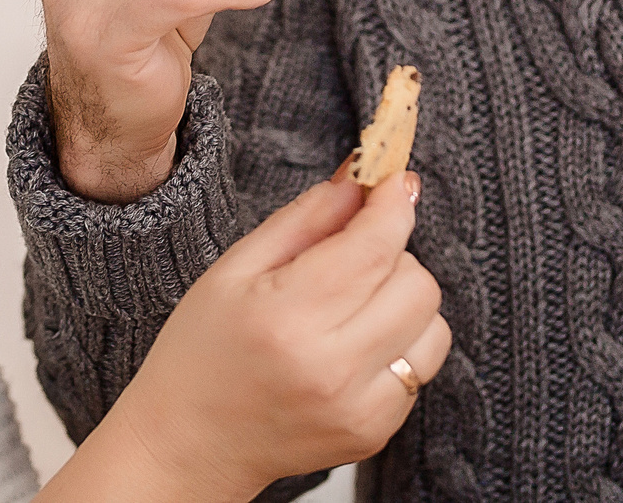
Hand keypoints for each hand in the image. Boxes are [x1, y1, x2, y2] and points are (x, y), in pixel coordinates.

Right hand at [98, 172, 450, 497]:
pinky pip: (422, 367)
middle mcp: (332, 368)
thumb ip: (306, 217)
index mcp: (289, 318)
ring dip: (403, 301)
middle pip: (417, 284)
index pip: (375, 246)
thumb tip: (362, 177)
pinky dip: (399, 344)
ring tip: (352, 306)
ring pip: (433, 326)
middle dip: (393, 253)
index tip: (394, 181)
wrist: (189, 444)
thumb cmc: (202, 350)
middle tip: (352, 255)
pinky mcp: (375, 432)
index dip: (394, 203)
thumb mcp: (236, 268)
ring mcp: (359, 408)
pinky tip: (353, 347)